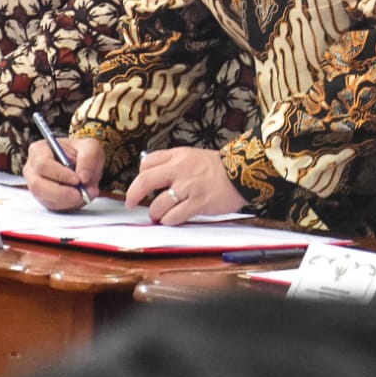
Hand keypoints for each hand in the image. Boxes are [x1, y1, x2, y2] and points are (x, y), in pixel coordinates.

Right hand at [23, 136, 104, 211]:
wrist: (83, 163)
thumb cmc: (82, 152)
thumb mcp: (91, 147)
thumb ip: (89, 158)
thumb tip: (83, 178)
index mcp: (39, 150)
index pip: (43, 165)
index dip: (60, 174)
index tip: (77, 179)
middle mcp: (33, 170)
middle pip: (38, 186)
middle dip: (61, 193)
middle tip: (80, 194)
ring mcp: (37, 186)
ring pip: (45, 199)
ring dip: (67, 200)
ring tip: (85, 194)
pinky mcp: (44, 199)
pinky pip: (53, 206)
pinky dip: (69, 205)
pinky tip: (80, 198)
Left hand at [126, 148, 245, 225]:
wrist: (244, 171)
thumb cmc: (220, 167)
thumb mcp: (194, 156)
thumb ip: (174, 163)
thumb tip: (155, 177)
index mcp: (178, 156)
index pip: (147, 164)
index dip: (140, 176)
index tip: (141, 186)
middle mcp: (180, 170)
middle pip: (145, 182)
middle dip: (133, 196)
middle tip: (131, 203)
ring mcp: (189, 187)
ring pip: (158, 204)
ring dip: (155, 214)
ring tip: (158, 216)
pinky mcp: (198, 202)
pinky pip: (174, 216)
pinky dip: (169, 221)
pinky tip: (172, 219)